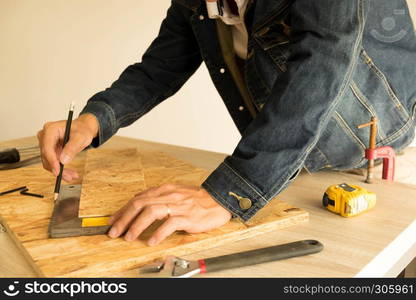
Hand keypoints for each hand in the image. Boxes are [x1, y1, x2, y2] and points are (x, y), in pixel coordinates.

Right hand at [37, 113, 98, 180]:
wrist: (83, 129)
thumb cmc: (82, 129)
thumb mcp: (81, 137)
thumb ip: (72, 148)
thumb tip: (63, 160)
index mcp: (51, 129)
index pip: (47, 147)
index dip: (52, 161)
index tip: (58, 171)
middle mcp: (45, 136)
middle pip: (47, 156)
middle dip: (57, 168)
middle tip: (69, 176)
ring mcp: (46, 143)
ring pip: (48, 162)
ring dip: (59, 171)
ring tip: (72, 176)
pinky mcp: (50, 150)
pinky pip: (52, 162)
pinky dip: (60, 169)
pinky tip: (68, 174)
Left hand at [108, 184, 231, 245]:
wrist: (219, 199)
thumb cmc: (198, 198)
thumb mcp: (176, 192)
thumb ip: (158, 197)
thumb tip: (140, 201)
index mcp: (164, 190)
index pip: (138, 198)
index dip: (123, 210)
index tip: (113, 221)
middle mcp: (168, 195)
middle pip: (140, 204)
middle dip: (124, 218)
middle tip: (114, 232)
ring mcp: (178, 206)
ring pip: (151, 212)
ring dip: (136, 225)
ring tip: (129, 237)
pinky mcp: (187, 217)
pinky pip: (169, 224)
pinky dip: (158, 233)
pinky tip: (151, 241)